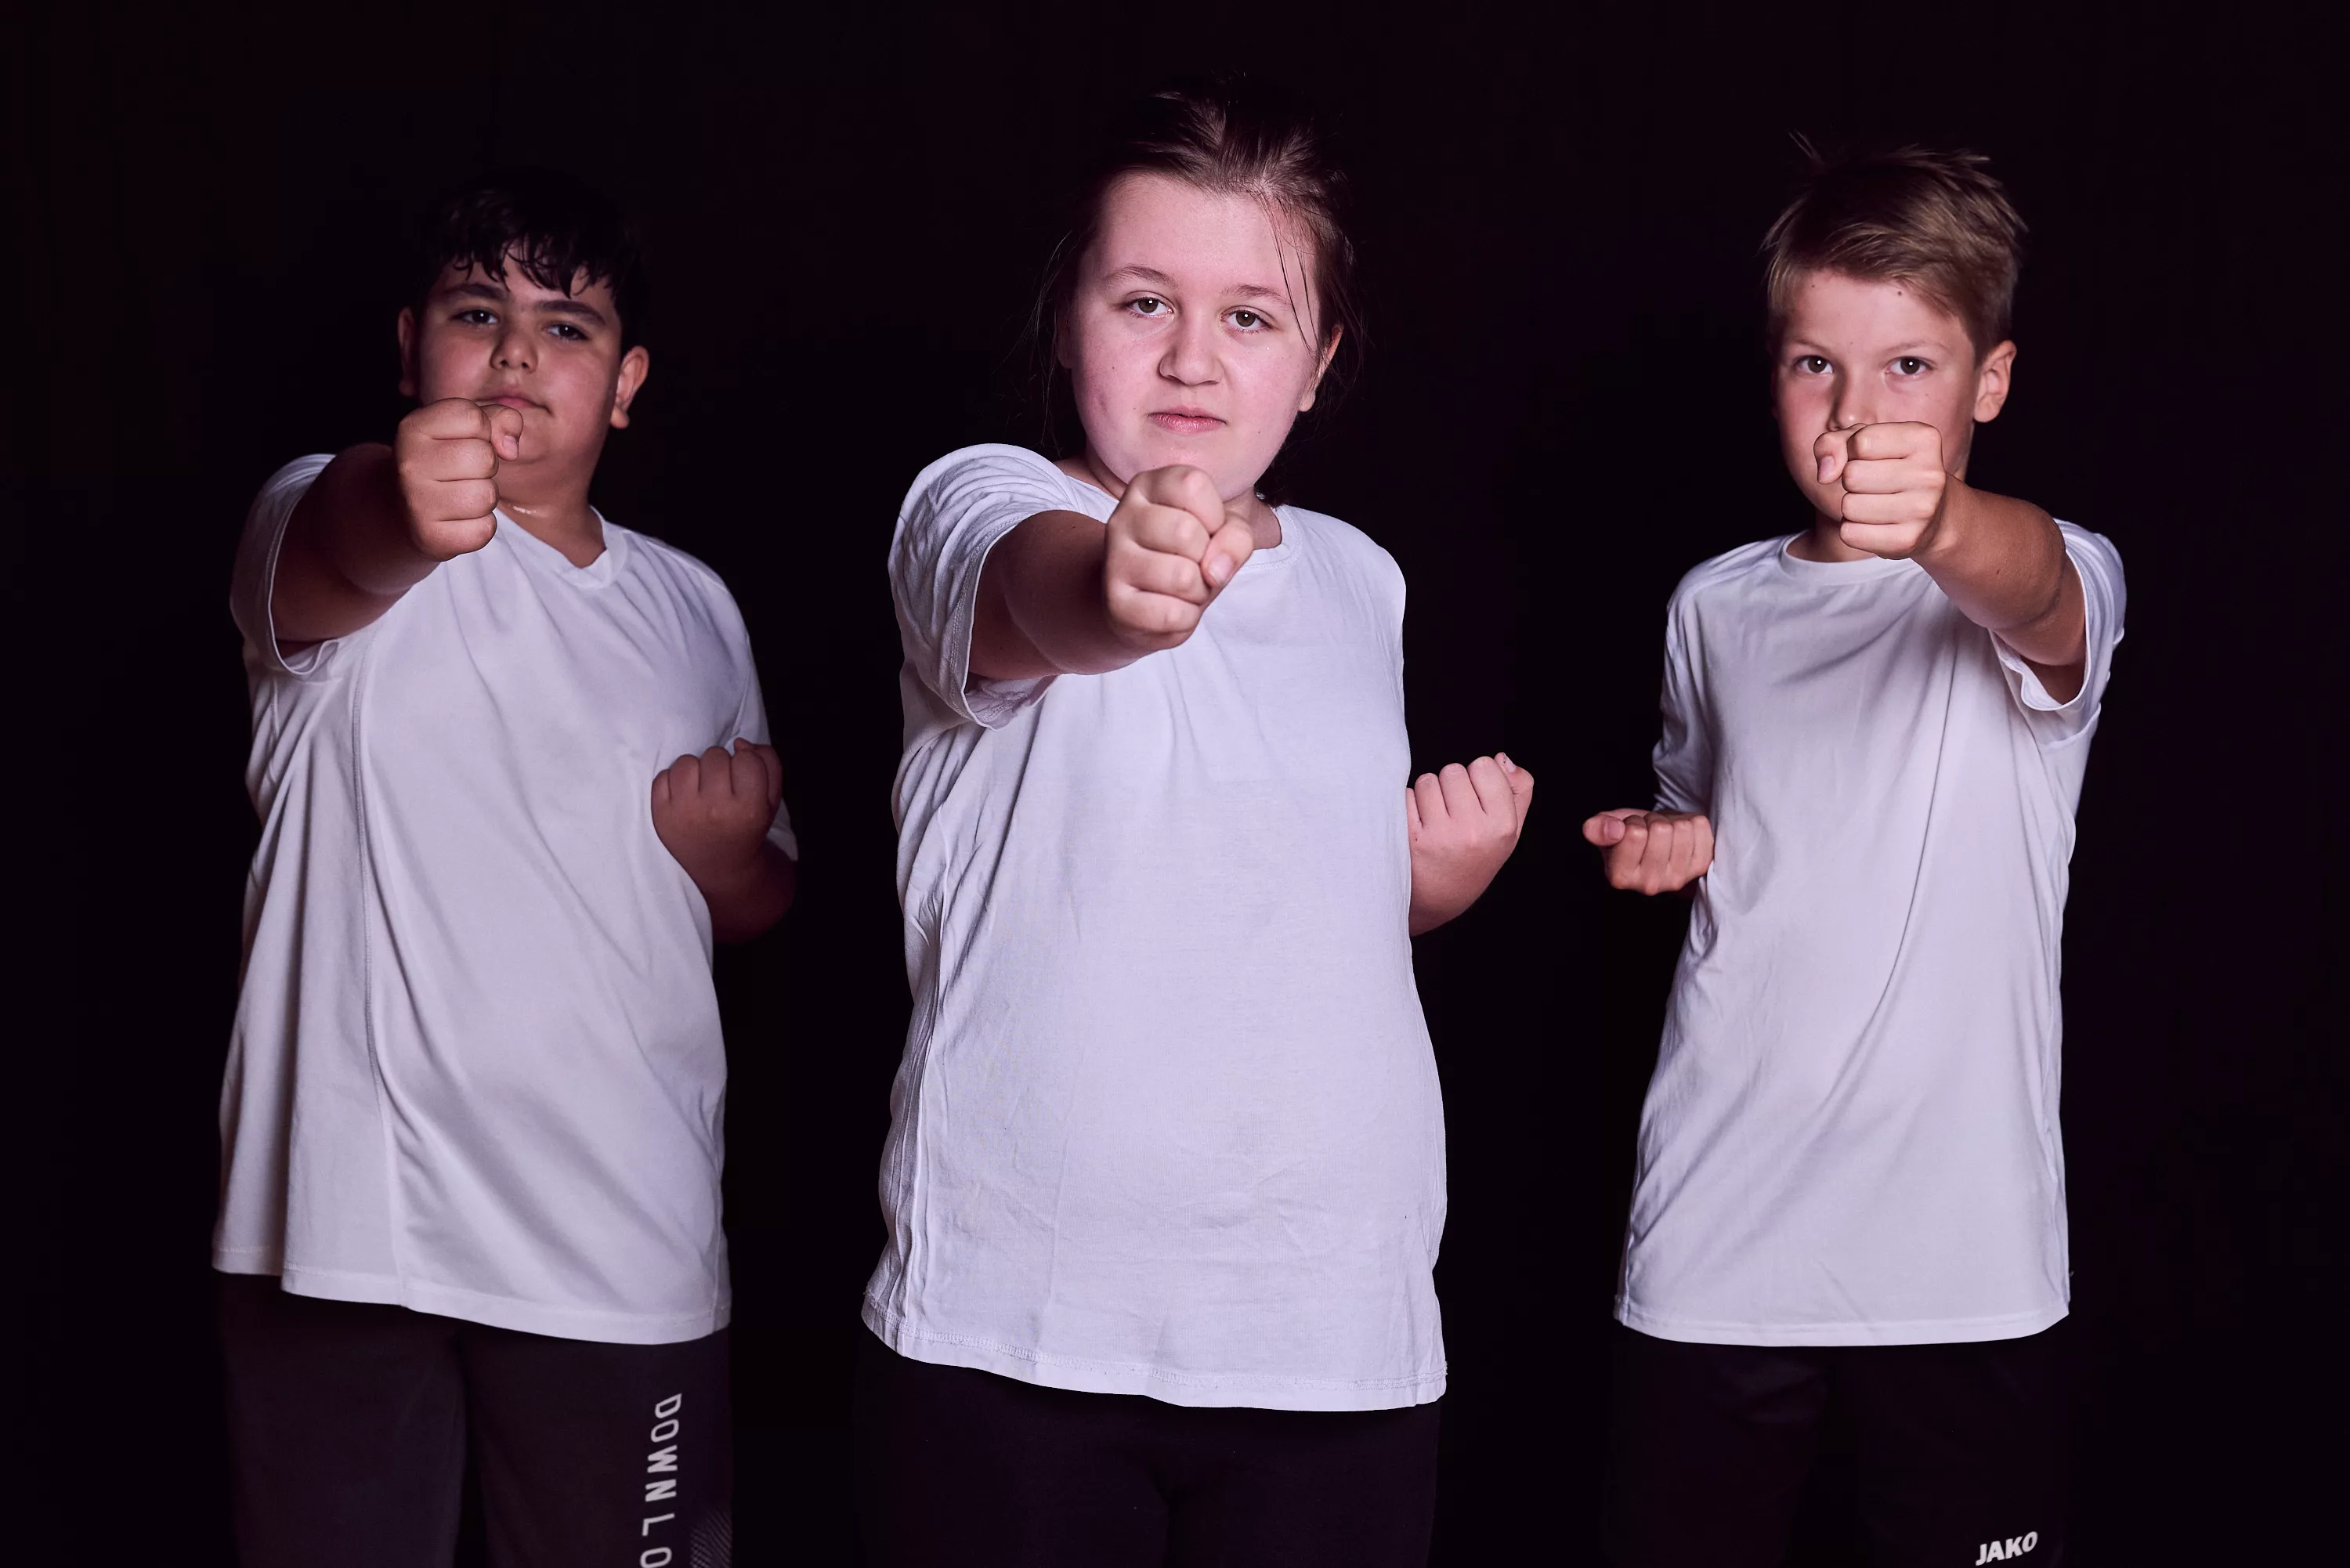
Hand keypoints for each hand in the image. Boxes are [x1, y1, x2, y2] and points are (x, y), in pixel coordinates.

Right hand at [394, 397, 524, 560]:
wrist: (402, 511)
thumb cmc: (445, 461)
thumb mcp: (465, 429)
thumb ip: (499, 419)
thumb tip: (510, 448)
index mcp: (413, 428)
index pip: (473, 418)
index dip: (482, 430)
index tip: (463, 441)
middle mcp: (409, 464)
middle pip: (485, 458)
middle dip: (486, 466)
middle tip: (463, 473)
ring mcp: (417, 504)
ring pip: (487, 495)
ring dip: (484, 497)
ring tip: (460, 495)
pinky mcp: (431, 538)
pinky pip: (485, 529)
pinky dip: (481, 526)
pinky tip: (458, 519)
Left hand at [651, 740, 782, 890]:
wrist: (721, 867)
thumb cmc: (747, 827)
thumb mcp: (771, 800)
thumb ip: (768, 763)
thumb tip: (740, 743)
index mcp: (749, 808)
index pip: (747, 758)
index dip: (746, 763)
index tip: (744, 780)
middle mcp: (715, 810)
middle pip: (715, 755)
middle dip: (721, 766)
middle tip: (722, 787)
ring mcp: (684, 812)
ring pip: (687, 761)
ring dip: (695, 770)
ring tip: (702, 789)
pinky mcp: (660, 815)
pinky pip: (663, 775)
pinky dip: (672, 782)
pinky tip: (684, 798)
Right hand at [1101, 465, 1257, 653]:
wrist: (1147, 604)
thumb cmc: (1189, 558)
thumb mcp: (1223, 533)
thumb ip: (1236, 537)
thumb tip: (1215, 569)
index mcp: (1147, 487)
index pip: (1192, 485)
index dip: (1214, 515)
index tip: (1204, 528)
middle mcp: (1122, 517)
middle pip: (1186, 532)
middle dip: (1206, 558)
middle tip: (1193, 564)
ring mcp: (1114, 561)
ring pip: (1182, 577)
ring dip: (1197, 591)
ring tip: (1182, 588)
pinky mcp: (1115, 603)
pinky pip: (1172, 614)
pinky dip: (1184, 617)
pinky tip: (1168, 607)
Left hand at [1407, 754, 1536, 933]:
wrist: (1441, 898)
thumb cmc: (1477, 856)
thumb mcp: (1510, 829)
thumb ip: (1518, 791)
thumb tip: (1501, 758)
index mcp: (1502, 826)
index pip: (1485, 765)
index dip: (1477, 777)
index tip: (1476, 798)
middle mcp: (1473, 832)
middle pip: (1454, 770)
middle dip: (1451, 785)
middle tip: (1454, 812)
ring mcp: (1439, 836)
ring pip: (1427, 781)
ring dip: (1428, 794)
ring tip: (1436, 819)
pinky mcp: (1410, 840)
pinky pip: (1405, 796)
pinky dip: (1408, 805)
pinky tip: (1418, 826)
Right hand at [1582, 809, 1712, 894]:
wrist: (1655, 844)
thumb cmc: (1628, 836)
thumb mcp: (1606, 829)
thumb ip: (1597, 829)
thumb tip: (1614, 830)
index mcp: (1620, 877)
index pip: (1635, 833)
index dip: (1633, 822)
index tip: (1631, 831)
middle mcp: (1649, 885)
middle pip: (1661, 830)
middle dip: (1653, 821)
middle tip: (1649, 831)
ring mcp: (1678, 878)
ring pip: (1682, 828)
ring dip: (1672, 822)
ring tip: (1664, 834)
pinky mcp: (1700, 866)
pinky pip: (1700, 827)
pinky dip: (1691, 822)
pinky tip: (1680, 835)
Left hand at [1814, 421, 1951, 558]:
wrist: (1932, 516)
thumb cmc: (1889, 469)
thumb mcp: (1862, 444)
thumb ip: (1833, 443)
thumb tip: (1824, 474)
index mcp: (1923, 439)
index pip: (1861, 442)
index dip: (1853, 452)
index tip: (1871, 458)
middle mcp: (1930, 474)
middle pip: (1852, 475)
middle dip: (1850, 480)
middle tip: (1873, 484)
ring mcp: (1922, 510)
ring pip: (1849, 506)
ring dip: (1851, 506)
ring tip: (1876, 503)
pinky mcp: (1907, 540)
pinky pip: (1850, 534)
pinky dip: (1852, 529)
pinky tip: (1876, 524)